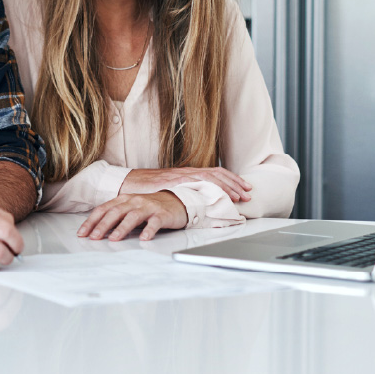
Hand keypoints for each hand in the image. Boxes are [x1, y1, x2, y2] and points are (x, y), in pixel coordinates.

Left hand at [77, 191, 188, 240]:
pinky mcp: (162, 214)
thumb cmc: (150, 207)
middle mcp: (134, 201)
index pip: (103, 209)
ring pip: (133, 216)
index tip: (82, 233)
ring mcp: (148, 207)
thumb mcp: (130, 208)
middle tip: (94, 237)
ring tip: (114, 238)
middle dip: (103, 225)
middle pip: (115, 212)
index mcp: (124, 199)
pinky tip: (144, 238)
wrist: (176, 201)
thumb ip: (116, 216)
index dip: (91, 221)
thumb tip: (97, 230)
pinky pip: (154, 222)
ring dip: (122, 228)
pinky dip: (149, 230)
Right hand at [120, 167, 252, 202]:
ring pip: (208, 179)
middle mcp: (185, 173)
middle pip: (216, 174)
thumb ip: (183, 191)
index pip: (214, 172)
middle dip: (234, 183)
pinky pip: (193, 186)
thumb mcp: (169, 188)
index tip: (245, 187)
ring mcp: (179, 177)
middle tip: (248, 193)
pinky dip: (206, 191)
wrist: (126, 183)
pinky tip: (216, 197)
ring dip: (225, 188)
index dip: (231, 179)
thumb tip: (198, 200)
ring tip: (237, 198)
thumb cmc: (145, 188)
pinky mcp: (172, 183)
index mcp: (187, 173)